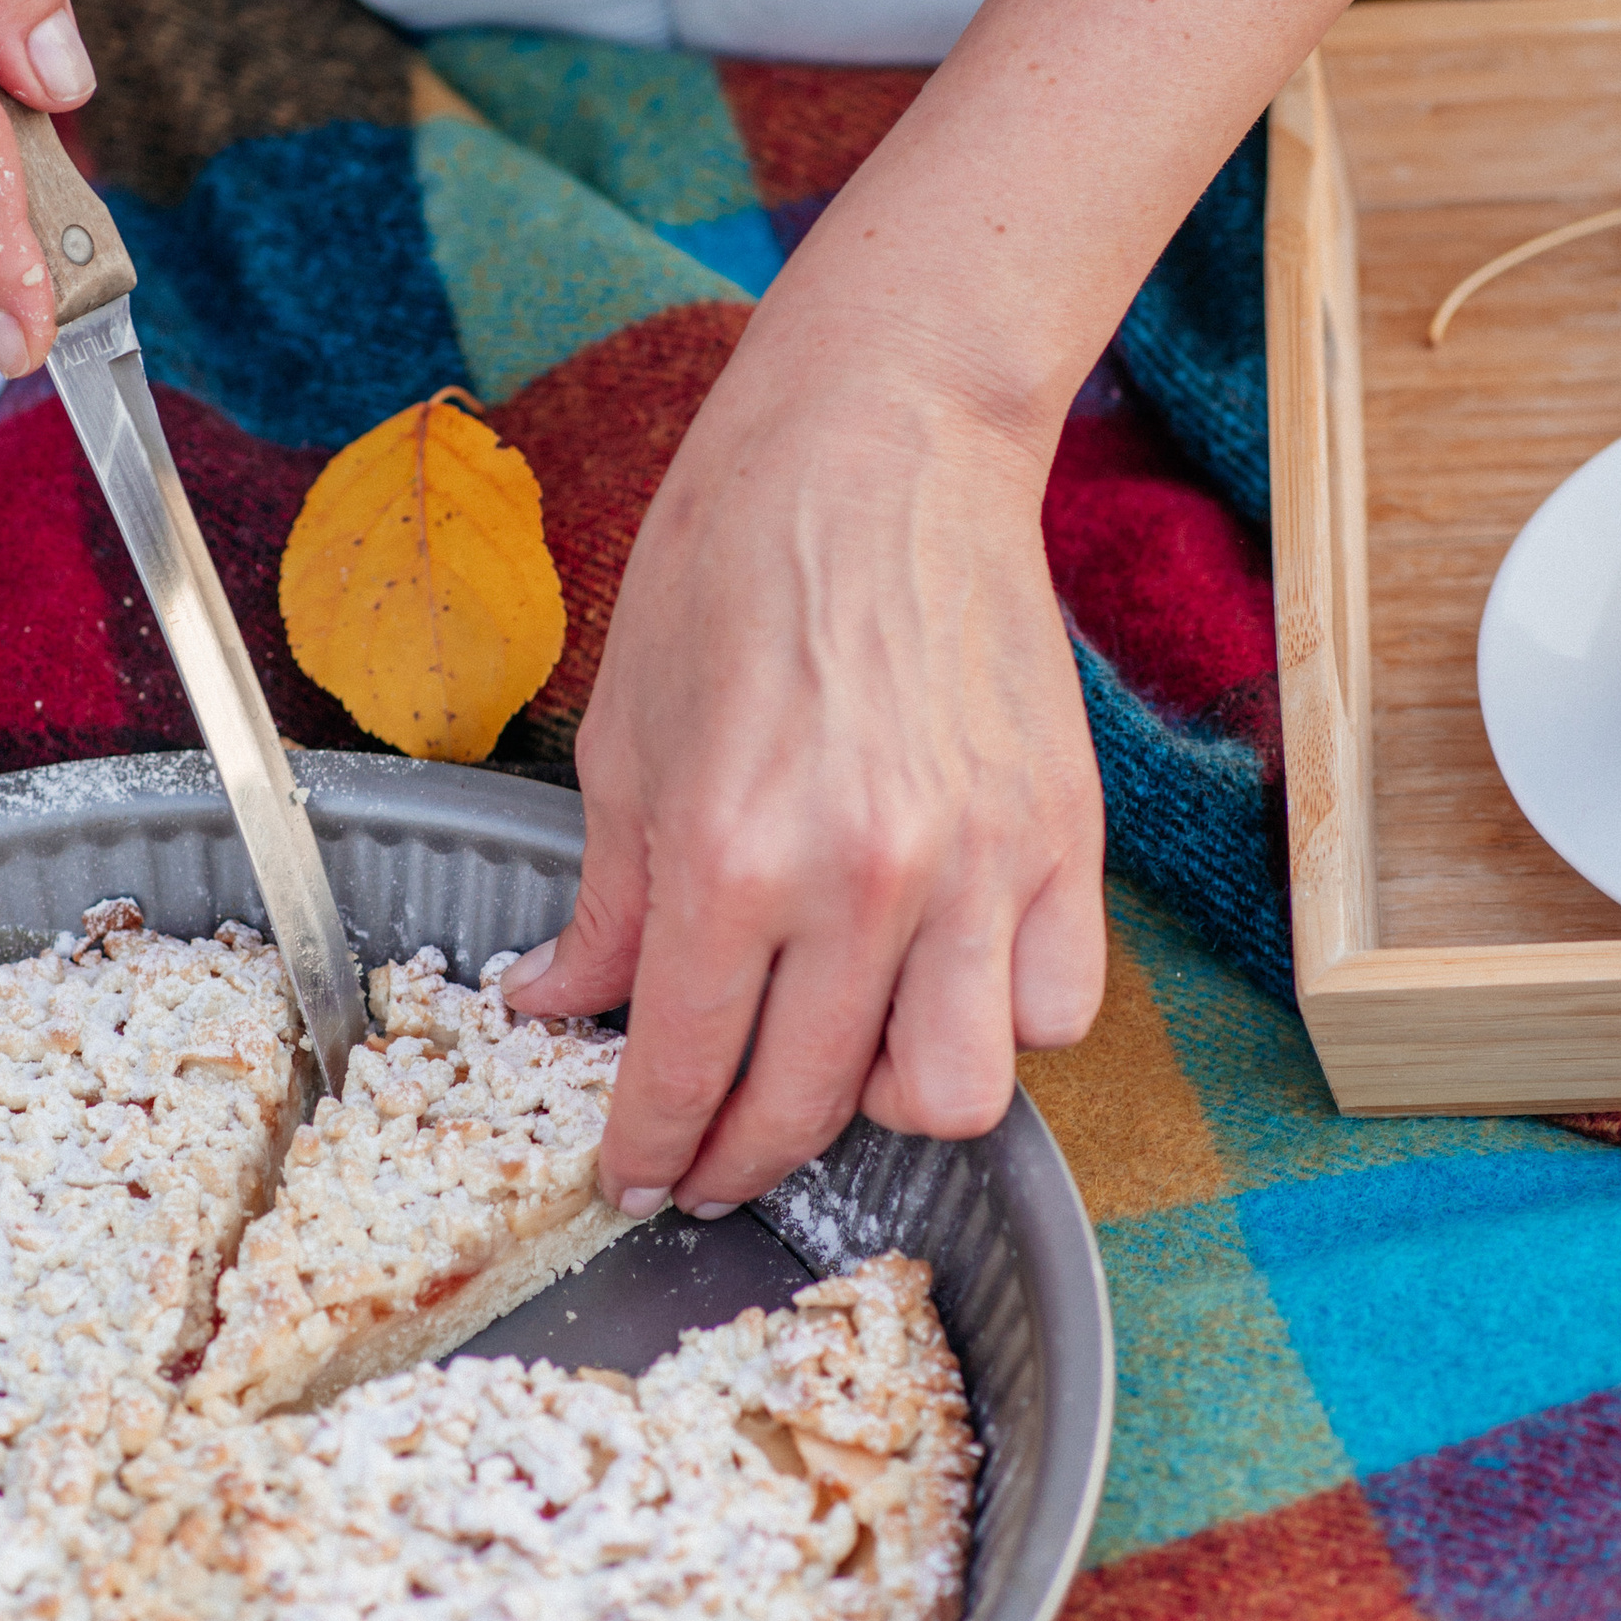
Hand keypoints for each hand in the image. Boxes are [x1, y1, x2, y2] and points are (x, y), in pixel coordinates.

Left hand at [508, 310, 1106, 1204]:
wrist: (880, 443)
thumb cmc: (735, 563)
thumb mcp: (625, 739)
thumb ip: (606, 902)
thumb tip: (556, 1005)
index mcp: (729, 857)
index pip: (685, 1072)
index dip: (652, 1148)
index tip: (639, 1177)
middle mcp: (861, 881)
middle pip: (810, 1108)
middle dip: (742, 1155)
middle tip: (712, 1152)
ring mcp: (978, 864)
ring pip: (956, 1095)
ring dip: (887, 1106)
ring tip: (839, 1065)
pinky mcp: (1063, 838)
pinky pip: (1052, 1010)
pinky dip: (999, 1023)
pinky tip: (940, 982)